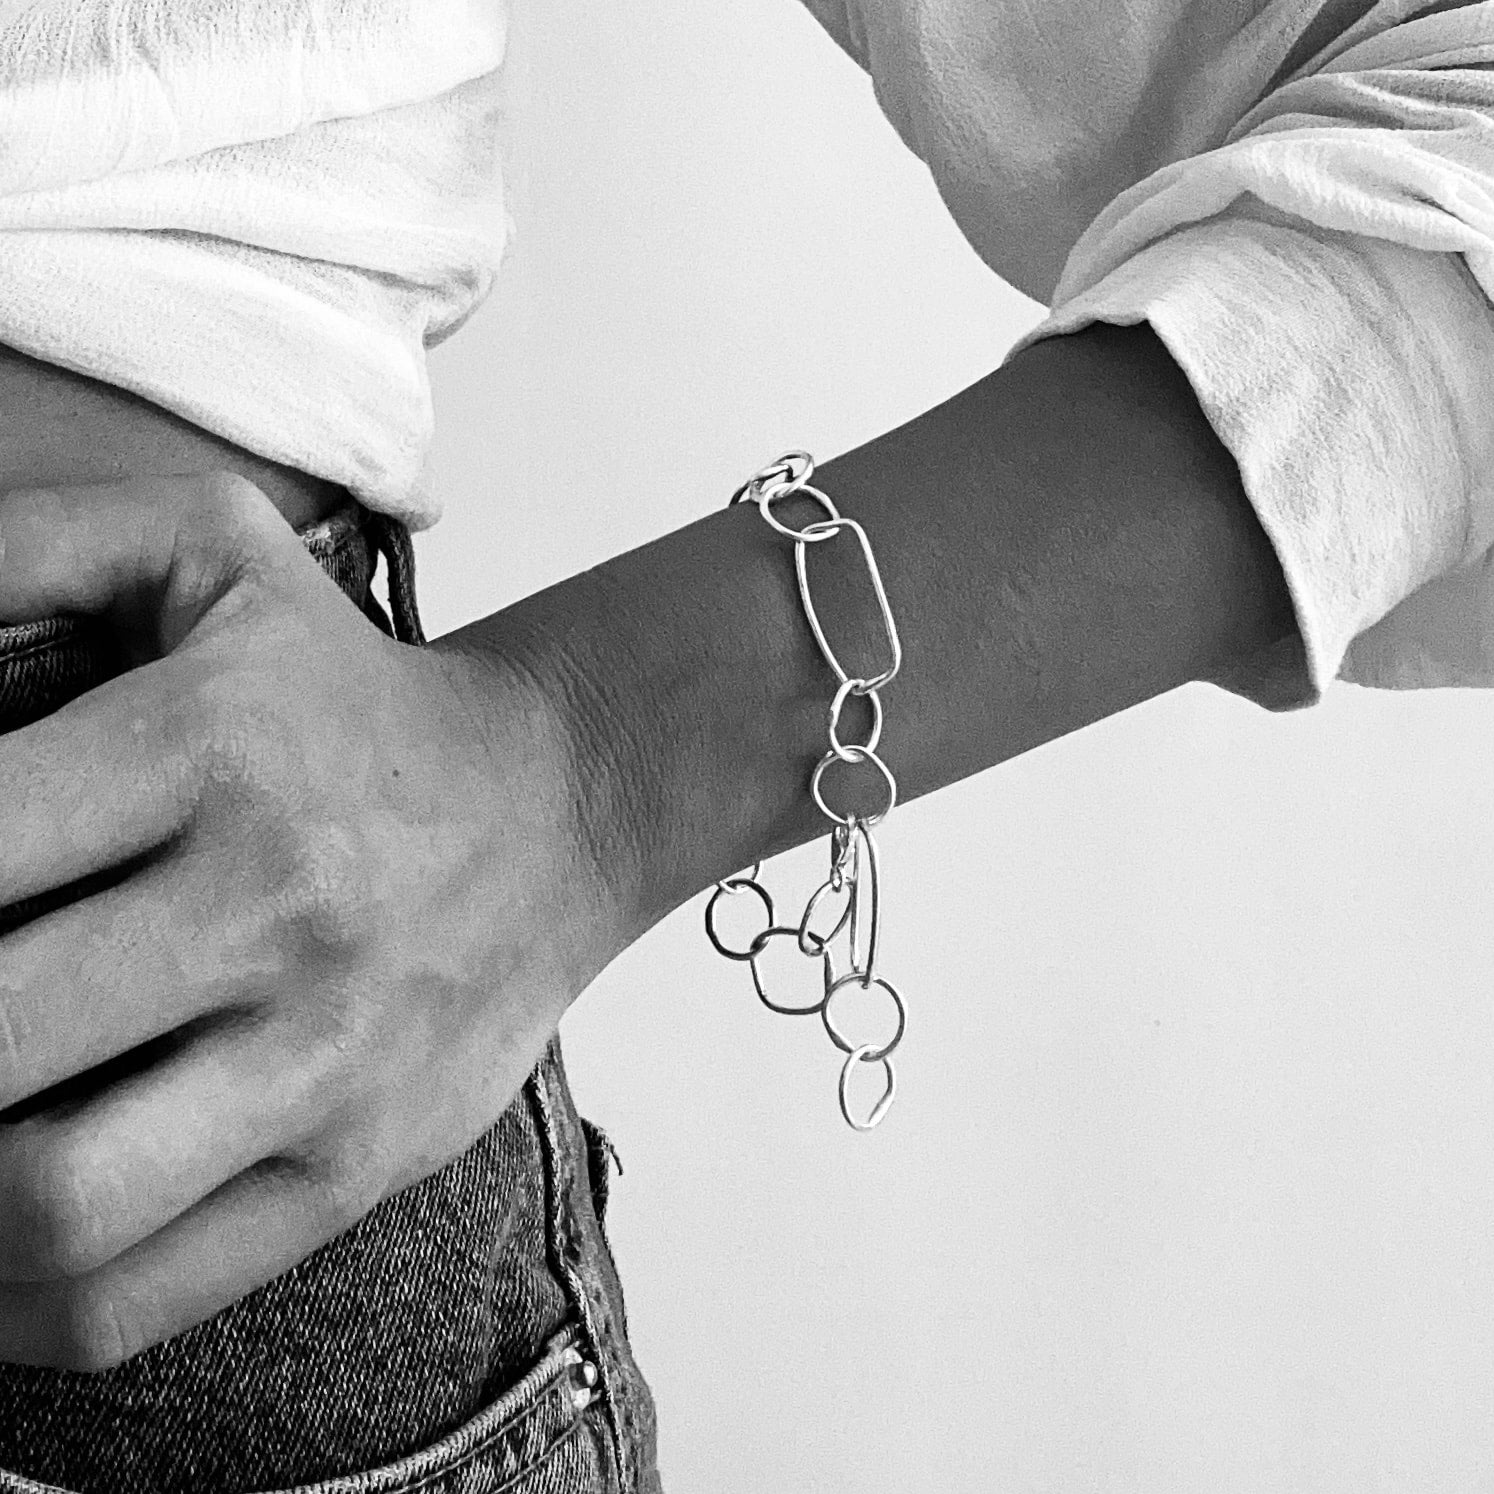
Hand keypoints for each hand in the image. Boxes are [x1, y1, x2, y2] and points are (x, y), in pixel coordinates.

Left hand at [0, 474, 620, 1370]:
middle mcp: (278, 906)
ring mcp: (328, 1056)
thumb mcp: (208, 551)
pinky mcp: (358, 1164)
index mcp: (216, 744)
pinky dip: (10, 1312)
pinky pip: (139, 1297)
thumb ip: (21, 548)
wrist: (560, 807)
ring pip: (51, 1205)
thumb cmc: (354, 696)